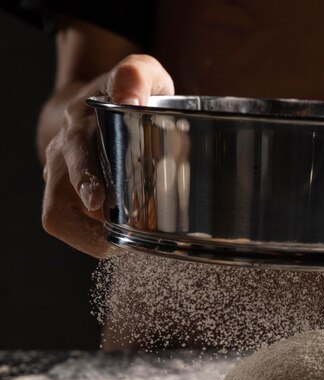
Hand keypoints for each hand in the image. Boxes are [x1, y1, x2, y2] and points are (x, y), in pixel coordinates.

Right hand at [42, 55, 174, 257]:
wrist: (96, 100)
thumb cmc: (127, 92)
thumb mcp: (143, 72)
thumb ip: (138, 74)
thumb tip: (130, 96)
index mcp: (80, 120)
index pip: (75, 149)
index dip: (84, 177)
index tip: (97, 198)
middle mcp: (63, 149)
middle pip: (59, 194)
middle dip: (87, 223)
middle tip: (119, 236)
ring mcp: (58, 173)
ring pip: (57, 215)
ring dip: (90, 235)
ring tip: (125, 240)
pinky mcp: (61, 192)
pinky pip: (66, 223)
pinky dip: (90, 236)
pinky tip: (117, 234)